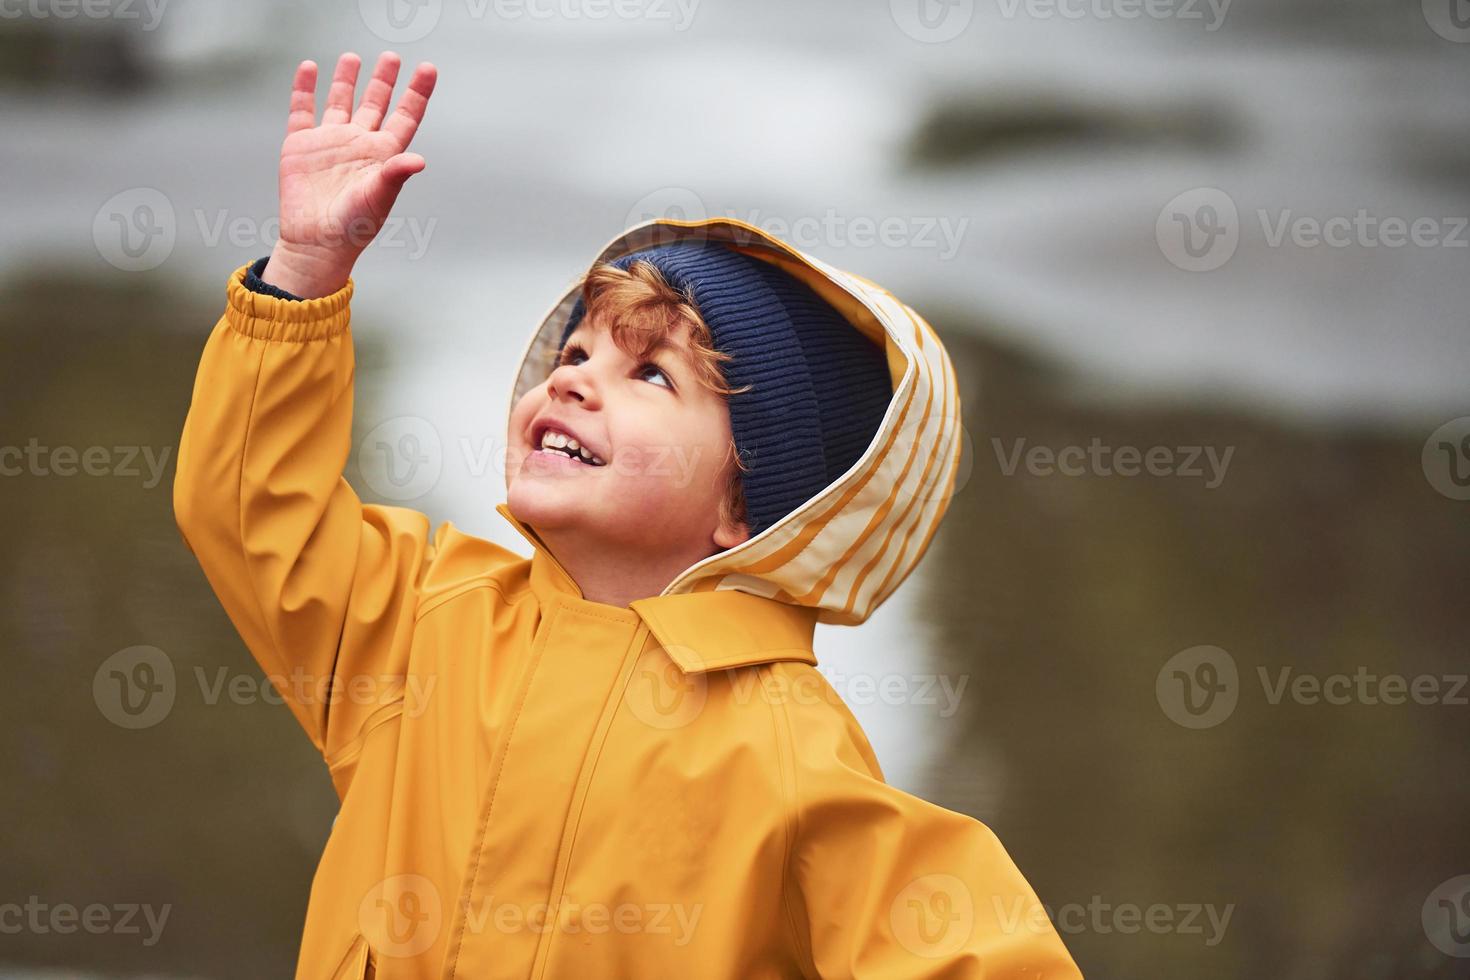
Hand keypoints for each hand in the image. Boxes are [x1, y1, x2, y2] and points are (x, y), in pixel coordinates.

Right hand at [262, 51, 437, 297]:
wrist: (316, 242)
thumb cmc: (353, 227)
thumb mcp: (378, 199)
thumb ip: (395, 175)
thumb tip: (419, 159)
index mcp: (383, 154)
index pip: (405, 116)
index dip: (417, 92)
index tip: (428, 69)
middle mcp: (359, 143)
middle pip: (375, 103)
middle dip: (384, 79)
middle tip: (392, 57)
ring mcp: (330, 142)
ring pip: (340, 101)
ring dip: (346, 79)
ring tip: (352, 57)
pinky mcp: (301, 145)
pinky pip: (303, 110)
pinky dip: (304, 88)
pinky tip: (309, 69)